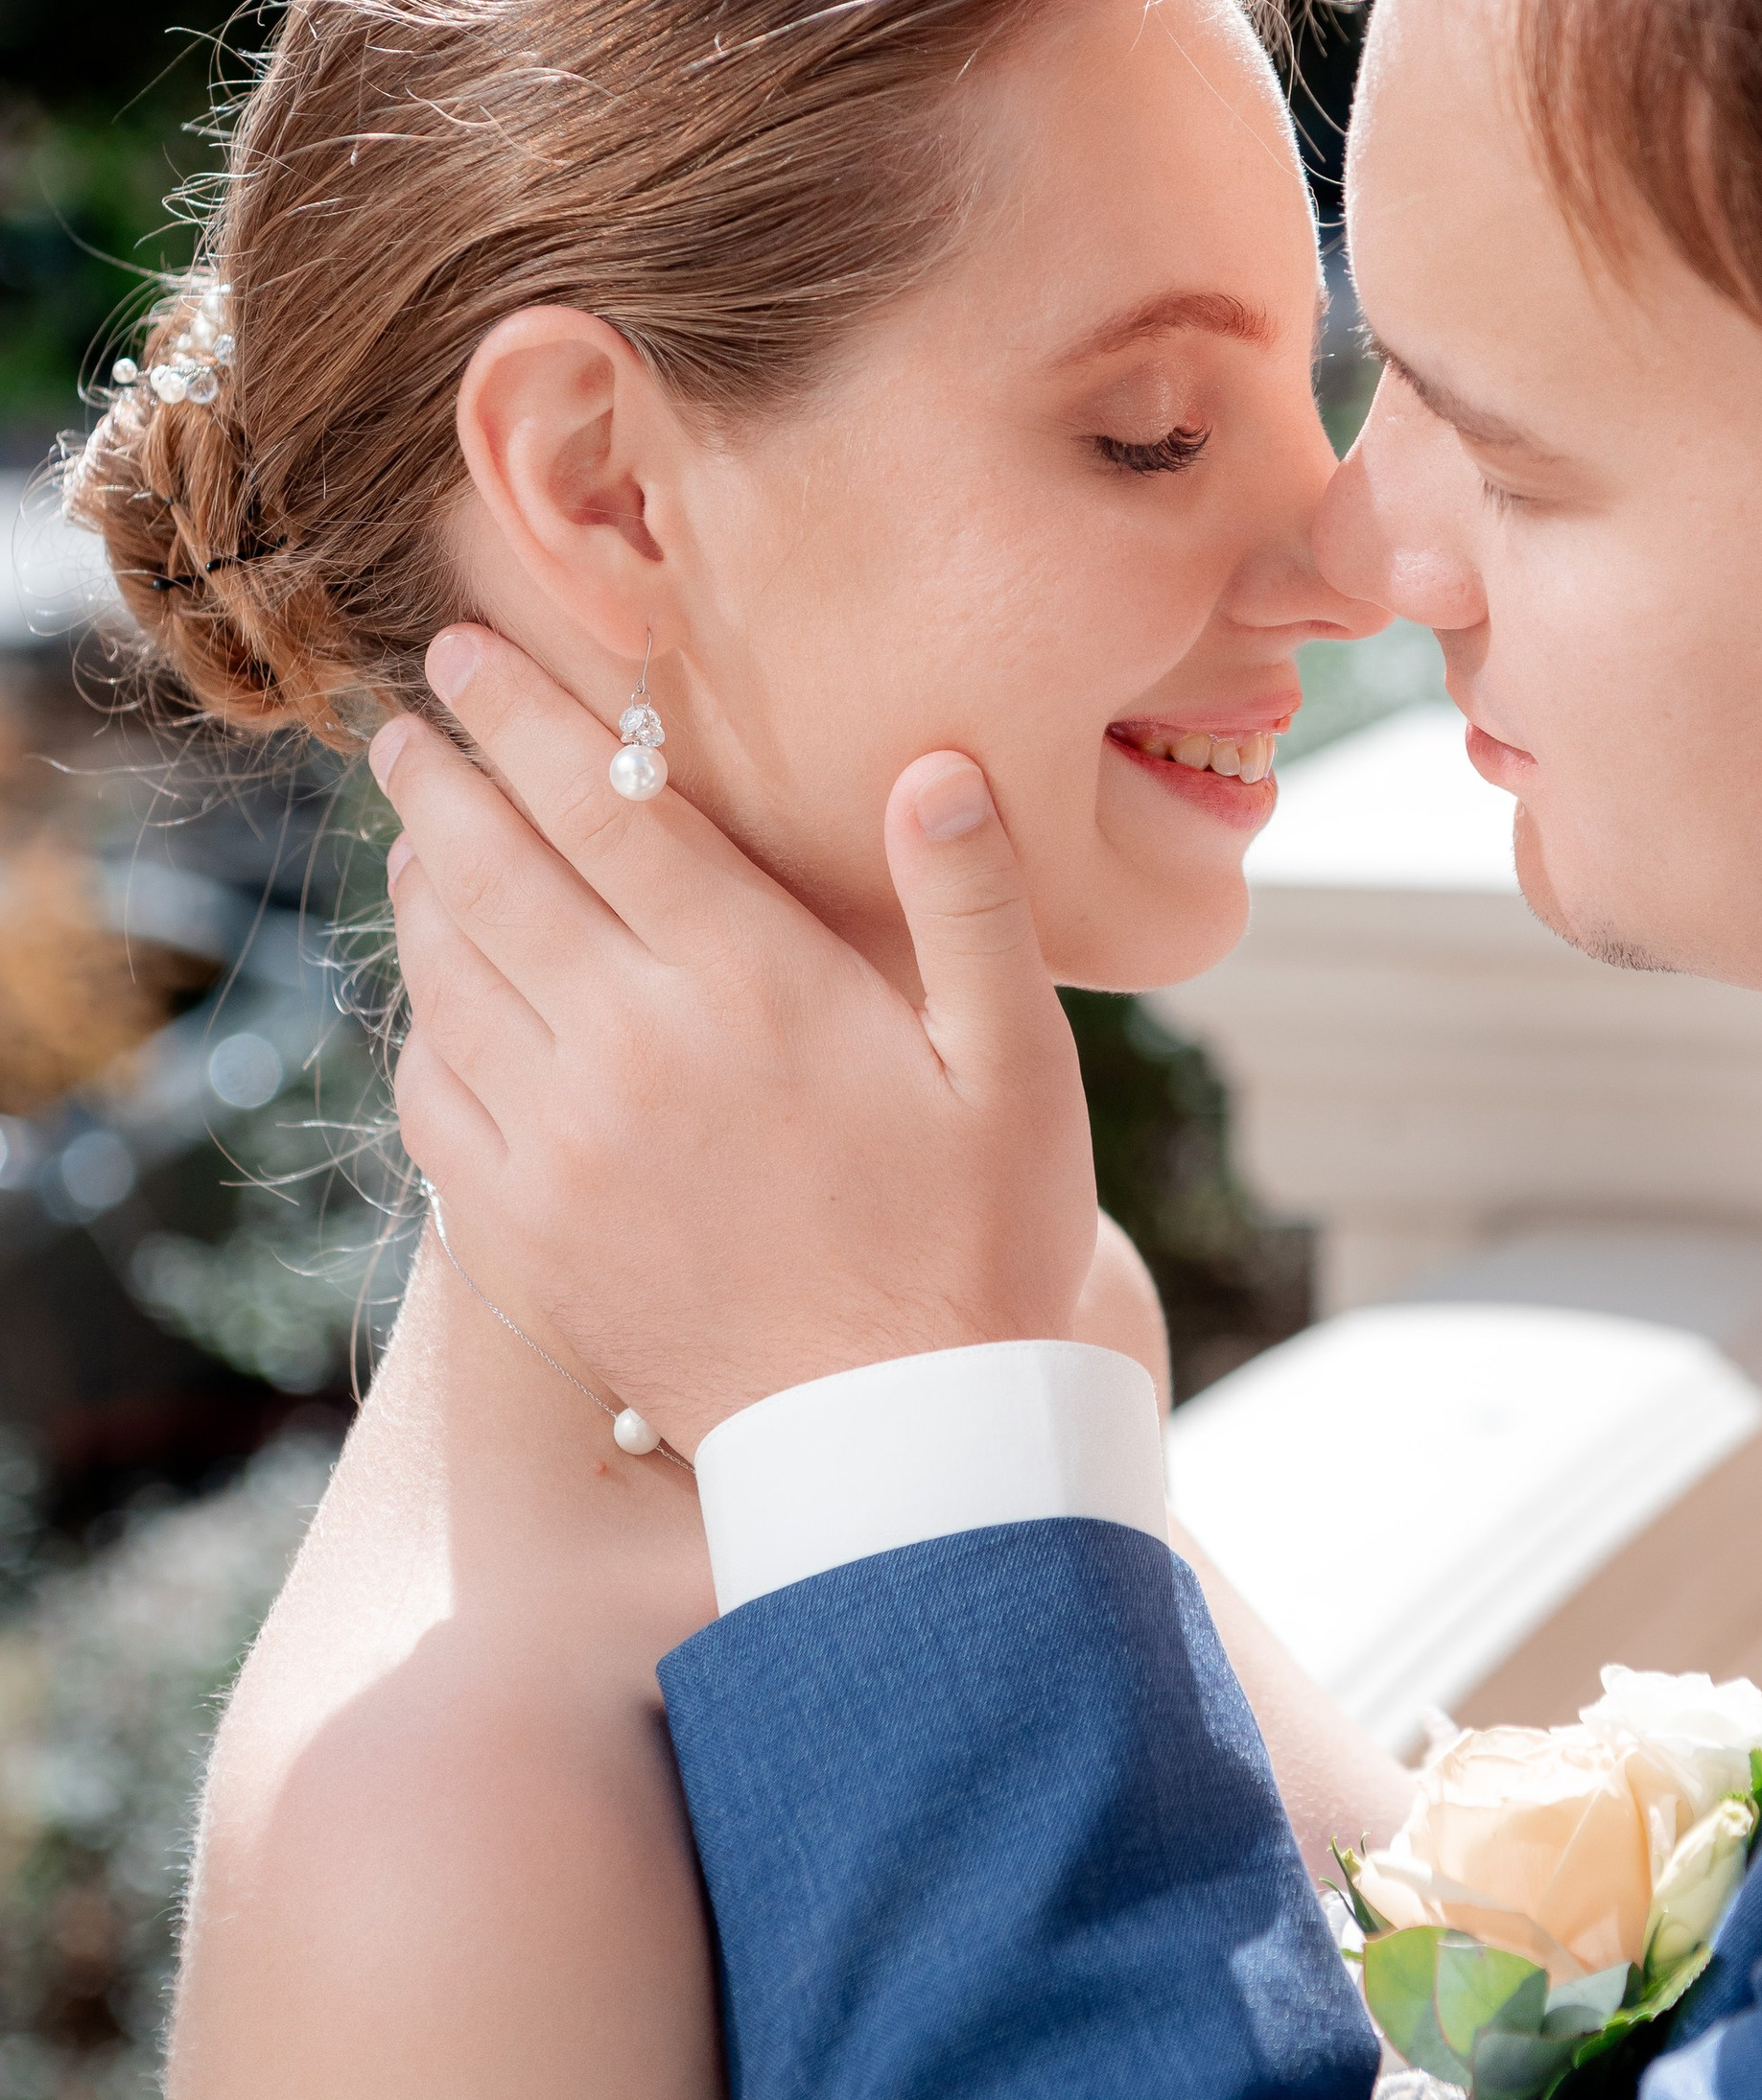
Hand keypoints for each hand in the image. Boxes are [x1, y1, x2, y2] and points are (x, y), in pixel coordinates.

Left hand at [373, 627, 1098, 1447]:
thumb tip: (932, 764)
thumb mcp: (1019, 1065)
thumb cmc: (980, 1243)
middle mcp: (632, 1049)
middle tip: (404, 726)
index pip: (604, 807)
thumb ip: (973, 904)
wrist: (898, 1445)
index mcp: (751, 985)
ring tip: (418, 840)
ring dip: (421, 891)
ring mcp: (562, 1147)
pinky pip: (435, 1098)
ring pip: (449, 978)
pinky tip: (437, 1000)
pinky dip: (421, 1025)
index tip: (468, 653)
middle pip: (497, 873)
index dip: (525, 717)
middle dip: (442, 782)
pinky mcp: (526, 1235)